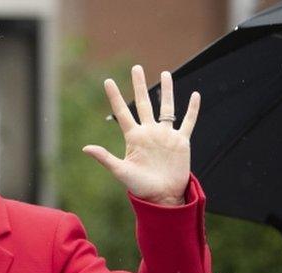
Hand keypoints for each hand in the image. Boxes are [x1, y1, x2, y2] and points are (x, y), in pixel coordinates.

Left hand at [82, 65, 199, 205]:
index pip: (122, 112)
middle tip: (136, 67)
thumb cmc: (140, 187)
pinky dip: (192, 110)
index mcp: (134, 137)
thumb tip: (85, 148)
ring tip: (166, 73)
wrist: (163, 196)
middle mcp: (149, 133)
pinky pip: (187, 122)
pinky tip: (195, 95)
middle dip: (139, 85)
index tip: (108, 81)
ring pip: (166, 107)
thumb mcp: (121, 171)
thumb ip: (105, 158)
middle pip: (144, 103)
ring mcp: (165, 136)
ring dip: (166, 91)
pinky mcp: (181, 142)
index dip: (115, 97)